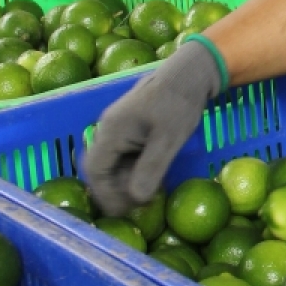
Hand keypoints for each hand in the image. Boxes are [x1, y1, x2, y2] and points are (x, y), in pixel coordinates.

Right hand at [81, 40, 223, 214]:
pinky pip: (124, 156)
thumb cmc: (179, 103)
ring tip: (144, 199)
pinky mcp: (131, 129)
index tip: (121, 211)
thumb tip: (136, 198)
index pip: (95, 170)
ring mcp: (119, 129)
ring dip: (124, 182)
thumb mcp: (168, 138)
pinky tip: (150, 182)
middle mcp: (108, 130)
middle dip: (114, 191)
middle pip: (101, 168)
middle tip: (135, 208)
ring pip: (113, 164)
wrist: (191, 74)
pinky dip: (133, 172)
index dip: (104, 193)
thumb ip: (151, 167)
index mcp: (111, 131)